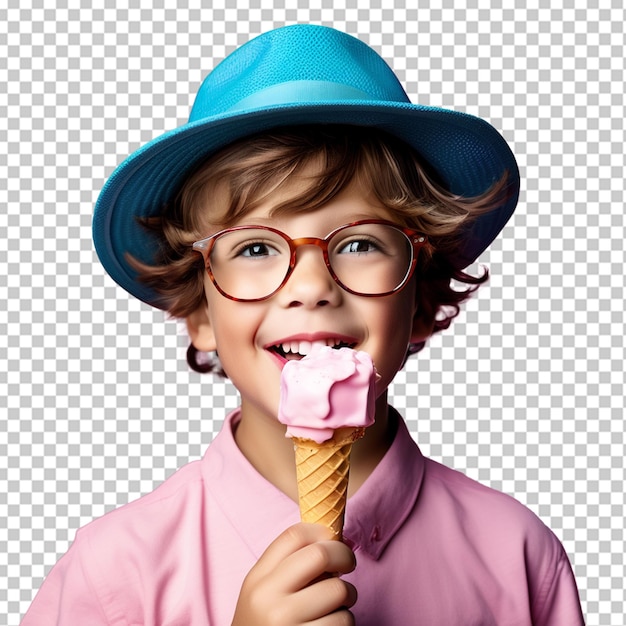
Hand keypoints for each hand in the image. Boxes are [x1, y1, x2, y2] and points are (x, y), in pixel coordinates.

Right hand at [232, 523, 357, 624]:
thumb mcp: (262, 594)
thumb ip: (288, 567)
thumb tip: (334, 539)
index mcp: (257, 580)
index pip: (293, 535)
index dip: (321, 531)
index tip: (333, 539)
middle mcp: (268, 600)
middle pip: (320, 555)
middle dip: (344, 556)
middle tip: (348, 565)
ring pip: (339, 592)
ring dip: (347, 598)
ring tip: (336, 607)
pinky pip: (344, 623)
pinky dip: (345, 624)